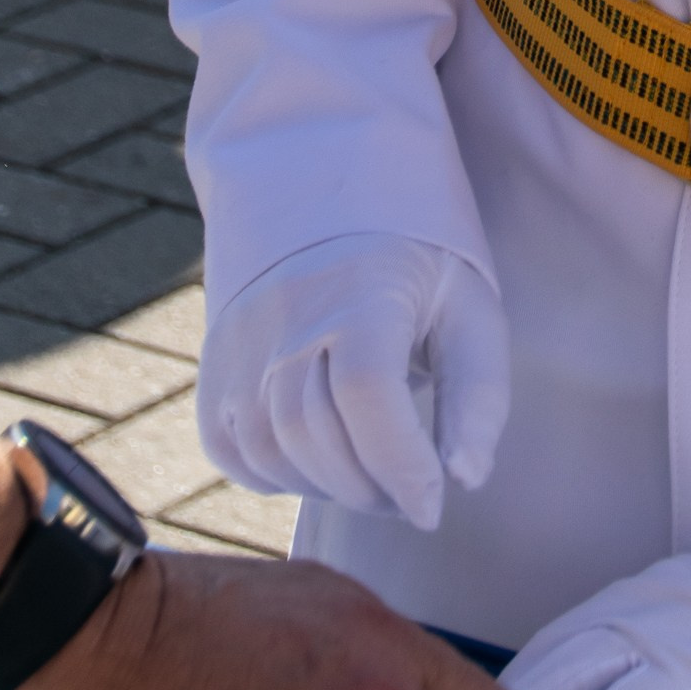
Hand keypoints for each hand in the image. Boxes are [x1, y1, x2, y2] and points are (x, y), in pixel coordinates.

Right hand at [197, 236, 509, 530]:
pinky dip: (273, 476)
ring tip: (371, 482)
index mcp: (360, 293)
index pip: (369, 398)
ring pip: (271, 449)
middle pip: (317, 434)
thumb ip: (476, 392)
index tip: (434, 506)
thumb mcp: (467, 302)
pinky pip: (229, 447)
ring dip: (326, 488)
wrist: (323, 183)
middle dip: (372, 489)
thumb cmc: (412, 253)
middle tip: (410, 497)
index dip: (403, 466)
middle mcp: (286, 317)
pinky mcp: (214, 361)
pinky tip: (317, 465)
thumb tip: (465, 478)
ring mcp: (239, 340)